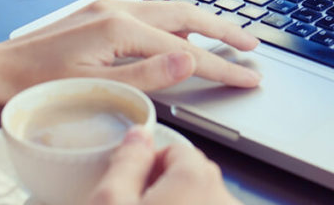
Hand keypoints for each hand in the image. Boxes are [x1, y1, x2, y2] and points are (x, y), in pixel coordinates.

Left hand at [0, 0, 261, 100]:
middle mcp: (117, 9)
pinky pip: (150, 13)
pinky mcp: (100, 14)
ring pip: (170, 11)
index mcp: (120, 28)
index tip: (249, 76)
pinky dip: (175, 24)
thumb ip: (149, 75)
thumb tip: (191, 57)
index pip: (187, 49)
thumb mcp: (97, 88)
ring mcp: (108, 8)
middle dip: (223, 29)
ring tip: (227, 38)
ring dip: (202, 23)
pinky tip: (180, 35)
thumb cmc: (37, 85)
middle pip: (187, 14)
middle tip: (252, 45)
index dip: (222, 65)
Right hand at [88, 128, 240, 204]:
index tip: (131, 187)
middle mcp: (223, 198)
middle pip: (192, 177)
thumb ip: (126, 163)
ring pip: (203, 200)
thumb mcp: (109, 204)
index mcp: (196, 179)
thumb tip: (138, 135)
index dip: (148, 167)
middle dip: (165, 189)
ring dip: (179, 204)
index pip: (177, 151)